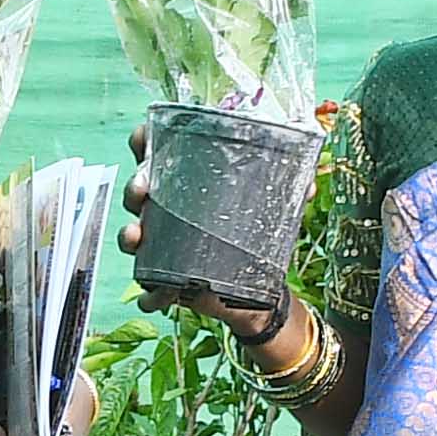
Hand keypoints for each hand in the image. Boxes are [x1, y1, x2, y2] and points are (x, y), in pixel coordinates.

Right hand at [120, 117, 296, 320]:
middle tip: (142, 189)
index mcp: (187, 183)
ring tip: (136, 236)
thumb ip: (289, 191)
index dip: (144, 141)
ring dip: (129, 234)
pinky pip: (149, 288)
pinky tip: (154, 297)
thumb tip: (307, 184)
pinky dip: (149, 294)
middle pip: (139, 191)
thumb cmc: (255, 235)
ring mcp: (162, 245)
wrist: (259, 290)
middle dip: (134, 186)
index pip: (158, 152)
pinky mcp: (167, 280)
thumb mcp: (272, 208)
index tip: (143, 138)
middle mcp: (168, 211)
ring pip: (134, 235)